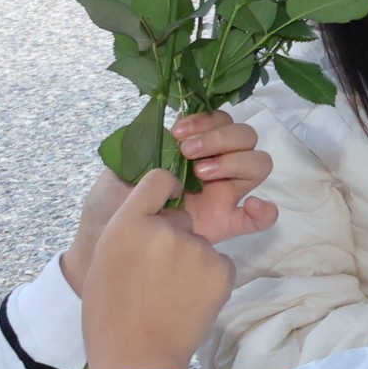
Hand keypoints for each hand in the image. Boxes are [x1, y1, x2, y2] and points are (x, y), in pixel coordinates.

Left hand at [66, 114, 273, 287]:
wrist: (102, 248)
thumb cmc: (107, 209)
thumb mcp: (118, 170)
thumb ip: (143, 150)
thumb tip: (167, 133)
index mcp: (189, 151)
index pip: (218, 121)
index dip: (206, 120)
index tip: (178, 133)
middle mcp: (211, 168)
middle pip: (245, 136)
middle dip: (220, 137)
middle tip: (188, 153)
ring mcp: (222, 195)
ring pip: (257, 164)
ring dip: (234, 161)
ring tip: (201, 175)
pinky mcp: (225, 225)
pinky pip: (258, 218)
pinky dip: (264, 210)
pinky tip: (252, 206)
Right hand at [75, 167, 239, 368]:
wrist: (136, 357)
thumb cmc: (111, 312)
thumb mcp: (106, 257)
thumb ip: (131, 226)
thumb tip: (157, 209)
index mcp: (128, 223)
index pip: (158, 179)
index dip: (164, 189)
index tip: (166, 201)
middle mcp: (165, 228)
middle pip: (181, 217)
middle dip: (174, 237)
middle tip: (156, 273)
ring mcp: (197, 249)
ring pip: (200, 243)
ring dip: (191, 260)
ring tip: (169, 292)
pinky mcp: (222, 269)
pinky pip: (218, 263)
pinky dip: (208, 278)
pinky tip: (187, 300)